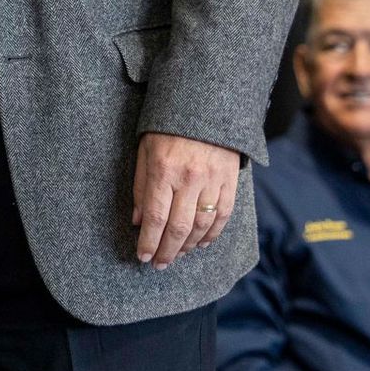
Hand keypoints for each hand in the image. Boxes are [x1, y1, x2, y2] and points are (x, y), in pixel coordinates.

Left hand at [132, 131, 237, 267]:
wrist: (205, 106)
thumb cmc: (166, 128)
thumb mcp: (144, 150)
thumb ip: (142, 187)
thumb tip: (139, 221)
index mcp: (164, 169)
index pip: (156, 217)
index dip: (149, 242)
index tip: (143, 257)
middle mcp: (190, 178)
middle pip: (179, 227)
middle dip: (167, 251)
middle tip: (159, 265)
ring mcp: (213, 181)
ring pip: (202, 226)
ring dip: (188, 246)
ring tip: (177, 256)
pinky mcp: (230, 181)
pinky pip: (223, 216)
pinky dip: (212, 235)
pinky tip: (201, 244)